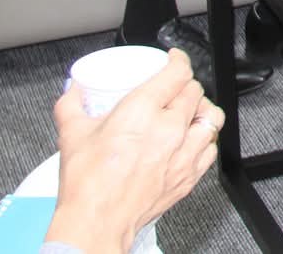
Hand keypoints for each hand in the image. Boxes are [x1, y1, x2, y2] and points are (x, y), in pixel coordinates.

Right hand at [43, 51, 222, 253]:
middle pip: (195, 91)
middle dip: (184, 85)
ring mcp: (183, 152)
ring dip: (201, 109)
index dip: (179, 60)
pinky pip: (210, 147)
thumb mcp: (72, 135)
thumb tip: (74, 91)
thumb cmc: (87, 184)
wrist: (97, 222)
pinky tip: (191, 140)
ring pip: (211, 116)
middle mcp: (169, 128)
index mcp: (142, 111)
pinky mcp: (189, 175)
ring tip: (190, 110)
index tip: (174, 59)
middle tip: (172, 89)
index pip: (178, 72)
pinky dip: (204, 139)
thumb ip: (71, 105)